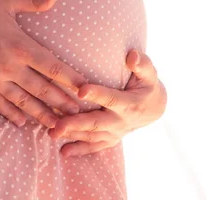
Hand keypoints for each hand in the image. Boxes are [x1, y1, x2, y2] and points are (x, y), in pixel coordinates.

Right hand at [0, 0, 87, 128]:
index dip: (71, 80)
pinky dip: (11, 113)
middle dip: (62, 102)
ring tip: (56, 125)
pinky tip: (21, 122)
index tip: (86, 90)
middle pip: (42, 89)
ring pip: (22, 101)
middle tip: (78, 114)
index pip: (53, 67)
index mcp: (20, 46)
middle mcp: (9, 67)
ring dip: (41, 114)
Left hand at [47, 50, 166, 156]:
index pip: (111, 98)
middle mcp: (121, 121)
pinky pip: (94, 146)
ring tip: (52, 133)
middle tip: (57, 125)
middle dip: (76, 124)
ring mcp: (115, 132)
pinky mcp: (110, 139)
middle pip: (96, 123)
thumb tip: (132, 55)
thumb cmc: (147, 84)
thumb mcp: (149, 73)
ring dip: (72, 135)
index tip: (80, 90)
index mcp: (129, 104)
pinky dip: (79, 150)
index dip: (96, 94)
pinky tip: (63, 151)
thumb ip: (142, 64)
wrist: (154, 108)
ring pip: (91, 136)